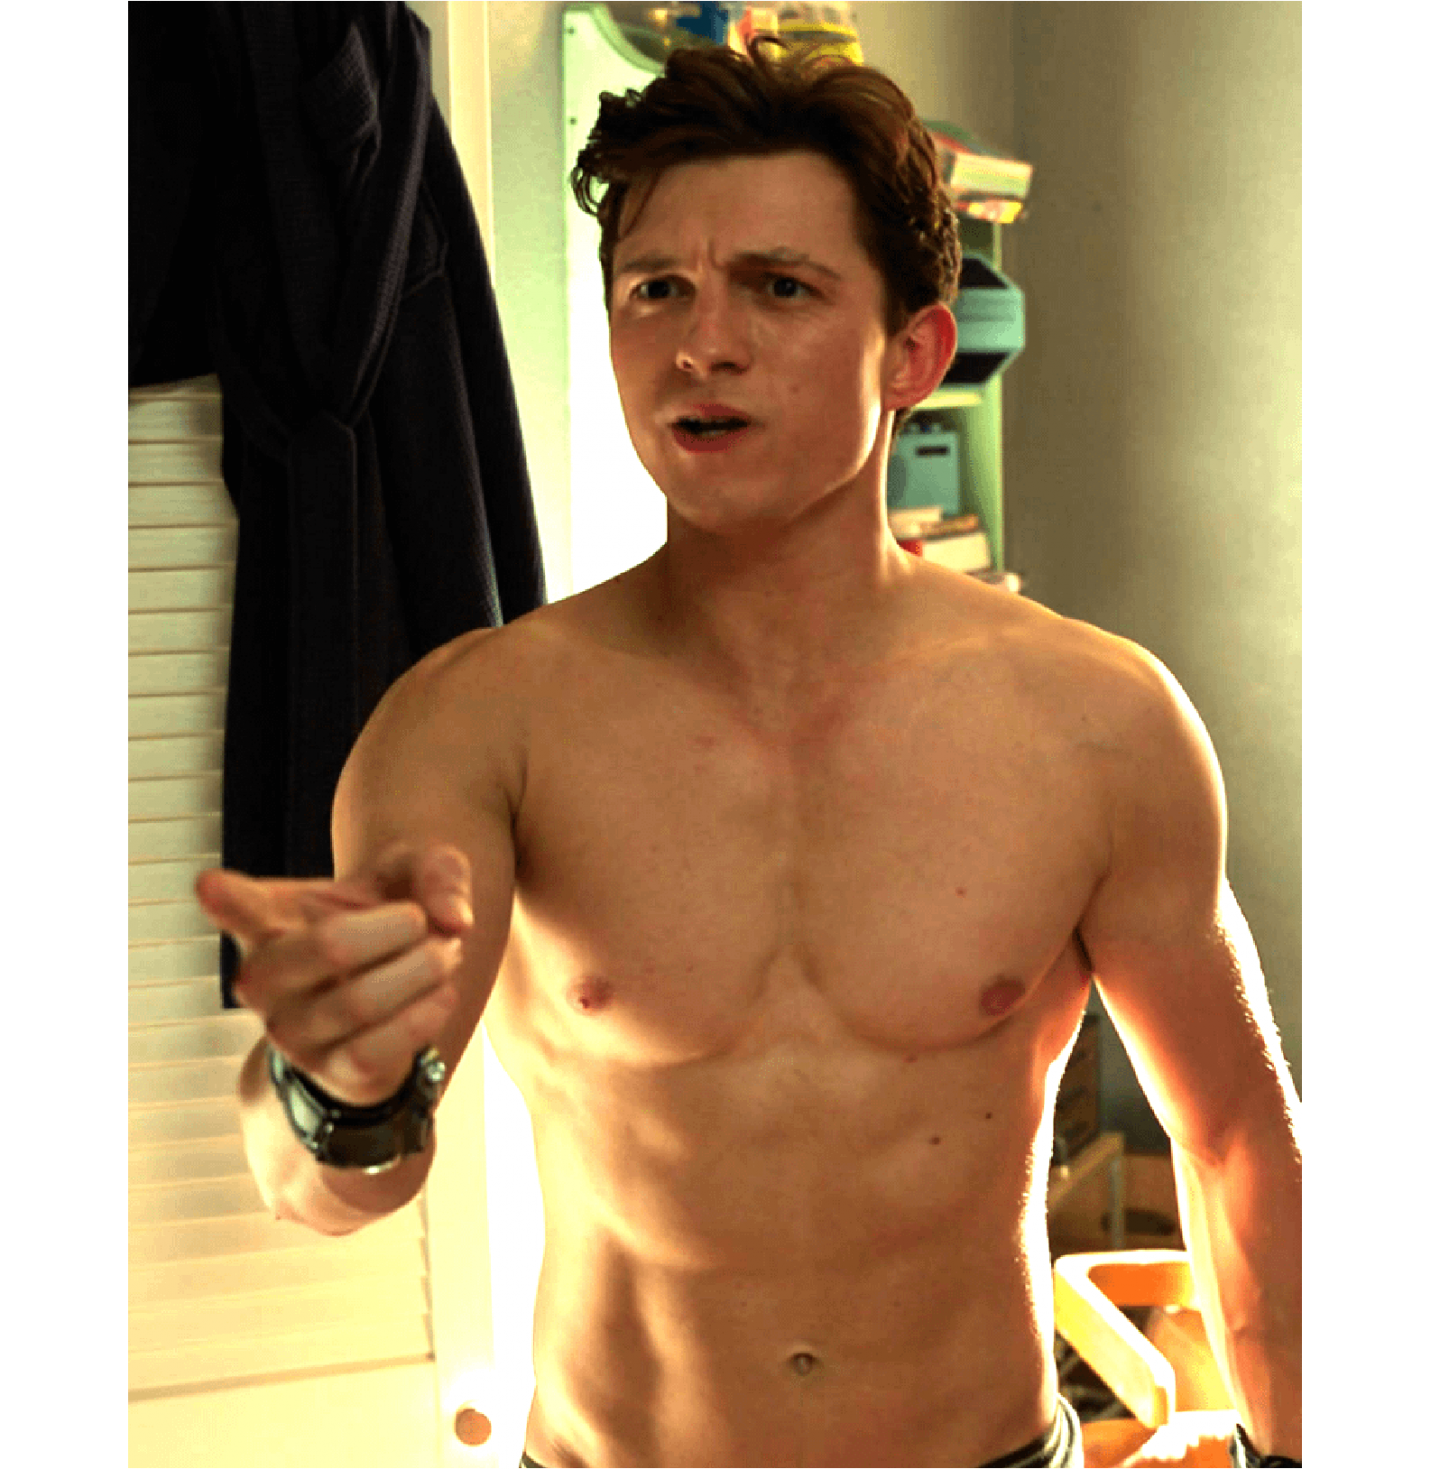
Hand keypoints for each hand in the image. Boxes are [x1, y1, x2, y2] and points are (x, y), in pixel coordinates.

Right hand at [196, 844, 473, 1107]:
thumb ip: (439, 874)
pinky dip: (421, 1018)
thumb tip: (454, 919)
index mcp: (273, 918)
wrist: (399, 997)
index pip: (241, 907)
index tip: (211, 886)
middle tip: (422, 921)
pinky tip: (442, 996)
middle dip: (398, 927)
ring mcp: (292, 1030)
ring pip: (359, 1002)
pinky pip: (375, 1050)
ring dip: (421, 972)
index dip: (227, 899)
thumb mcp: (416, 876)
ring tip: (445, 955)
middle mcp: (267, 978)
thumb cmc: (389, 921)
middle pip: (329, 947)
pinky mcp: (330, 1071)